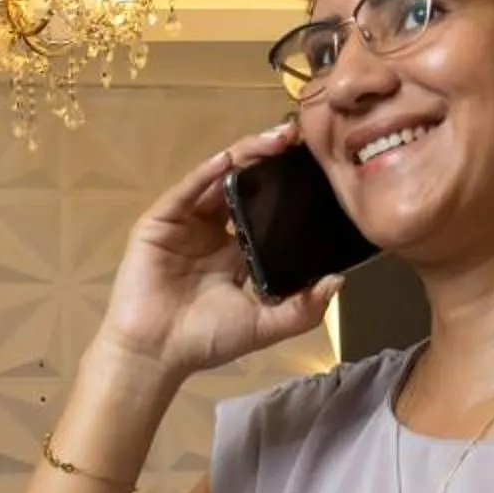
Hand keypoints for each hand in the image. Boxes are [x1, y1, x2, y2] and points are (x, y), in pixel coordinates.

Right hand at [97, 121, 345, 379]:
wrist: (155, 354)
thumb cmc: (205, 341)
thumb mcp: (264, 325)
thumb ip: (302, 309)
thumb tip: (338, 281)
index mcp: (236, 251)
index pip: (266, 208)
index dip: (288, 187)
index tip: (318, 167)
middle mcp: (212, 231)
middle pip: (243, 184)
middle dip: (270, 159)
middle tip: (299, 138)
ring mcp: (186, 224)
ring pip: (218, 178)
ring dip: (245, 155)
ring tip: (275, 139)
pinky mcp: (160, 222)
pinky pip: (186, 191)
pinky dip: (205, 173)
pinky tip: (227, 158)